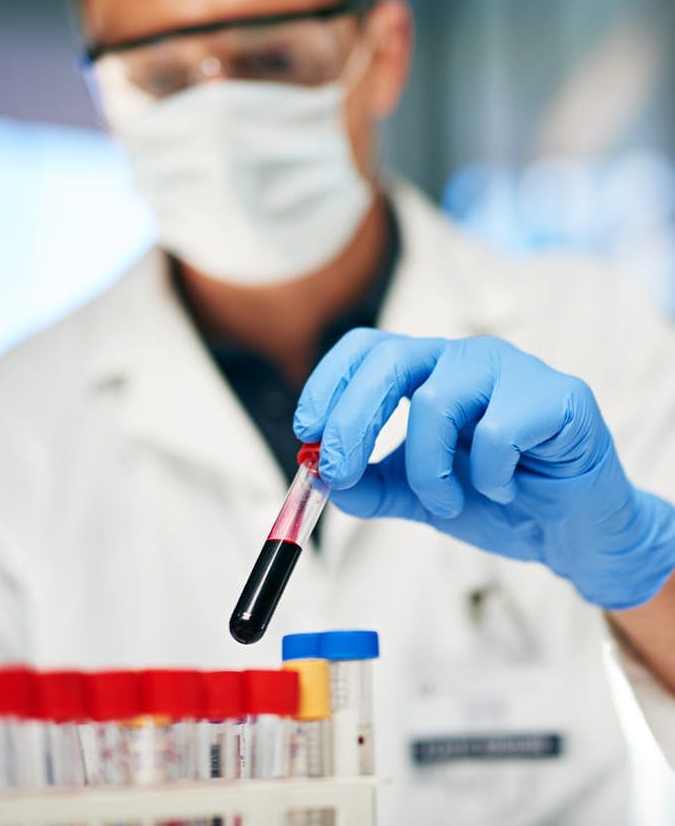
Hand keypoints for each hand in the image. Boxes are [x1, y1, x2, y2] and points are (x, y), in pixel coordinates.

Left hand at [293, 329, 674, 609]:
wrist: (572, 530)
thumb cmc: (495, 498)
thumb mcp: (416, 494)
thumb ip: (370, 486)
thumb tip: (321, 478)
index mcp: (429, 371)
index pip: (367, 349)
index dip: (328, 382)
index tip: (307, 431)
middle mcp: (465, 359)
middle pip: (391, 361)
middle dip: (352, 421)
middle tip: (337, 473)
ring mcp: (513, 370)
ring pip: (437, 402)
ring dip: (429, 470)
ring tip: (451, 500)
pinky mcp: (559, 396)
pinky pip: (497, 432)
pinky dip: (488, 476)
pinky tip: (506, 487)